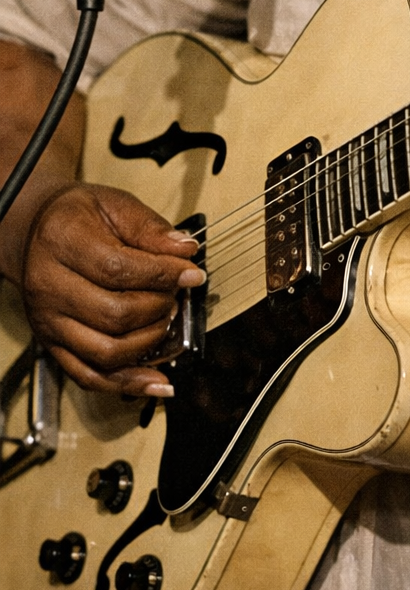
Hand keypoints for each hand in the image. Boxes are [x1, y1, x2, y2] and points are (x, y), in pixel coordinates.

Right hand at [21, 183, 204, 396]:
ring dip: (149, 341)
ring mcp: (49, 323)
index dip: (162, 274)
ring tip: (166, 319)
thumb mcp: (114, 205)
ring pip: (105, 352)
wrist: (36, 233)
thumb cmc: (78, 217)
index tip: (192, 273)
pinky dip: (127, 384)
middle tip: (177, 294)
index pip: (117, 269)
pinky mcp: (52, 347)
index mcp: (62, 243)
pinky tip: (157, 381)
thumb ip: (149, 227)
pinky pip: (89, 377)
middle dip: (158, 308)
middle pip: (114, 314)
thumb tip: (185, 250)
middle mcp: (48, 287)